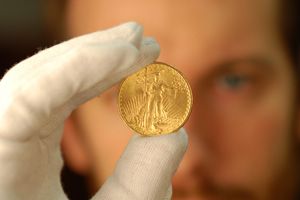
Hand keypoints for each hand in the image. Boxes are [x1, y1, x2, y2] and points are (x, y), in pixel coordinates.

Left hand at [0, 22, 187, 199]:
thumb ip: (142, 186)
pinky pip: (48, 100)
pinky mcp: (17, 139)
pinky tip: (109, 73)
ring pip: (41, 83)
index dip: (87, 67)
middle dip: (95, 54)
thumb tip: (174, 132)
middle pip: (35, 78)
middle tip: (142, 40)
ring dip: (90, 61)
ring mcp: (2, 138)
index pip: (31, 96)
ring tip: (133, 47)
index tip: (138, 52)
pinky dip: (82, 82)